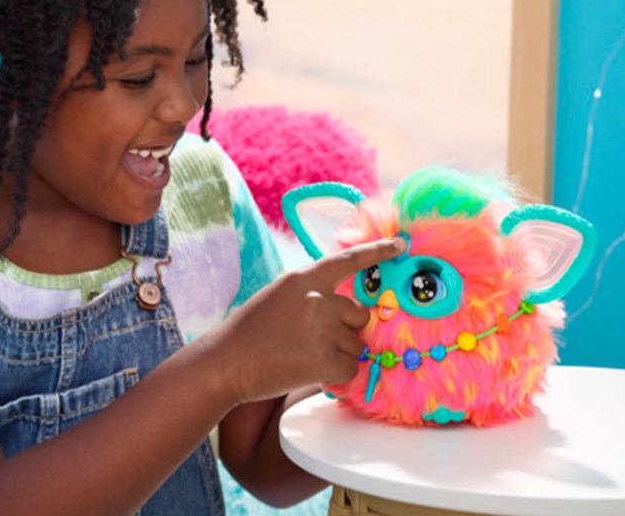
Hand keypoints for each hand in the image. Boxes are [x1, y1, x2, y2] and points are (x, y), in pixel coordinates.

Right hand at [203, 237, 406, 405]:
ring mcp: (322, 330)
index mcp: (304, 279)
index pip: (347, 260)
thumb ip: (311, 297)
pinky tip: (310, 373)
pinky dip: (337, 377)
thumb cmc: (248, 334)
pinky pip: (350, 369)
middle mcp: (318, 300)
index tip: (399, 246)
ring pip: (357, 345)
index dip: (376, 251)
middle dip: (346, 330)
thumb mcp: (279, 298)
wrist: (225, 363)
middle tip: (314, 342)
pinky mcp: (323, 360)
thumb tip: (344, 312)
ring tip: (304, 357)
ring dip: (339, 355)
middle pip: (359, 314)